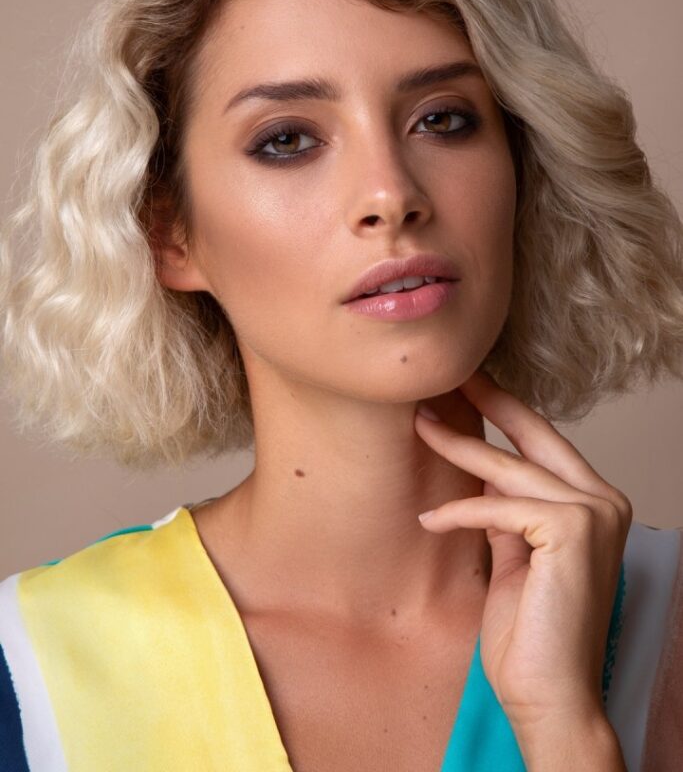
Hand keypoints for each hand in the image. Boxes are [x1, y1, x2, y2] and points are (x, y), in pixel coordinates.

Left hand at [414, 369, 632, 739]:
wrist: (549, 698)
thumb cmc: (530, 636)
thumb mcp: (514, 556)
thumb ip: (507, 513)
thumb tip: (484, 475)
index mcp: (595, 504)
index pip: (544, 444)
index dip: (504, 411)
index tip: (468, 385)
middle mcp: (604, 501)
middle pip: (533, 437)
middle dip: (487, 402)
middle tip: (446, 377)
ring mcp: (594, 513)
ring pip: (510, 468)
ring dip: (459, 447)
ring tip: (421, 426)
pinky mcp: (573, 531)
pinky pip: (499, 508)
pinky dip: (460, 512)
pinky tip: (429, 519)